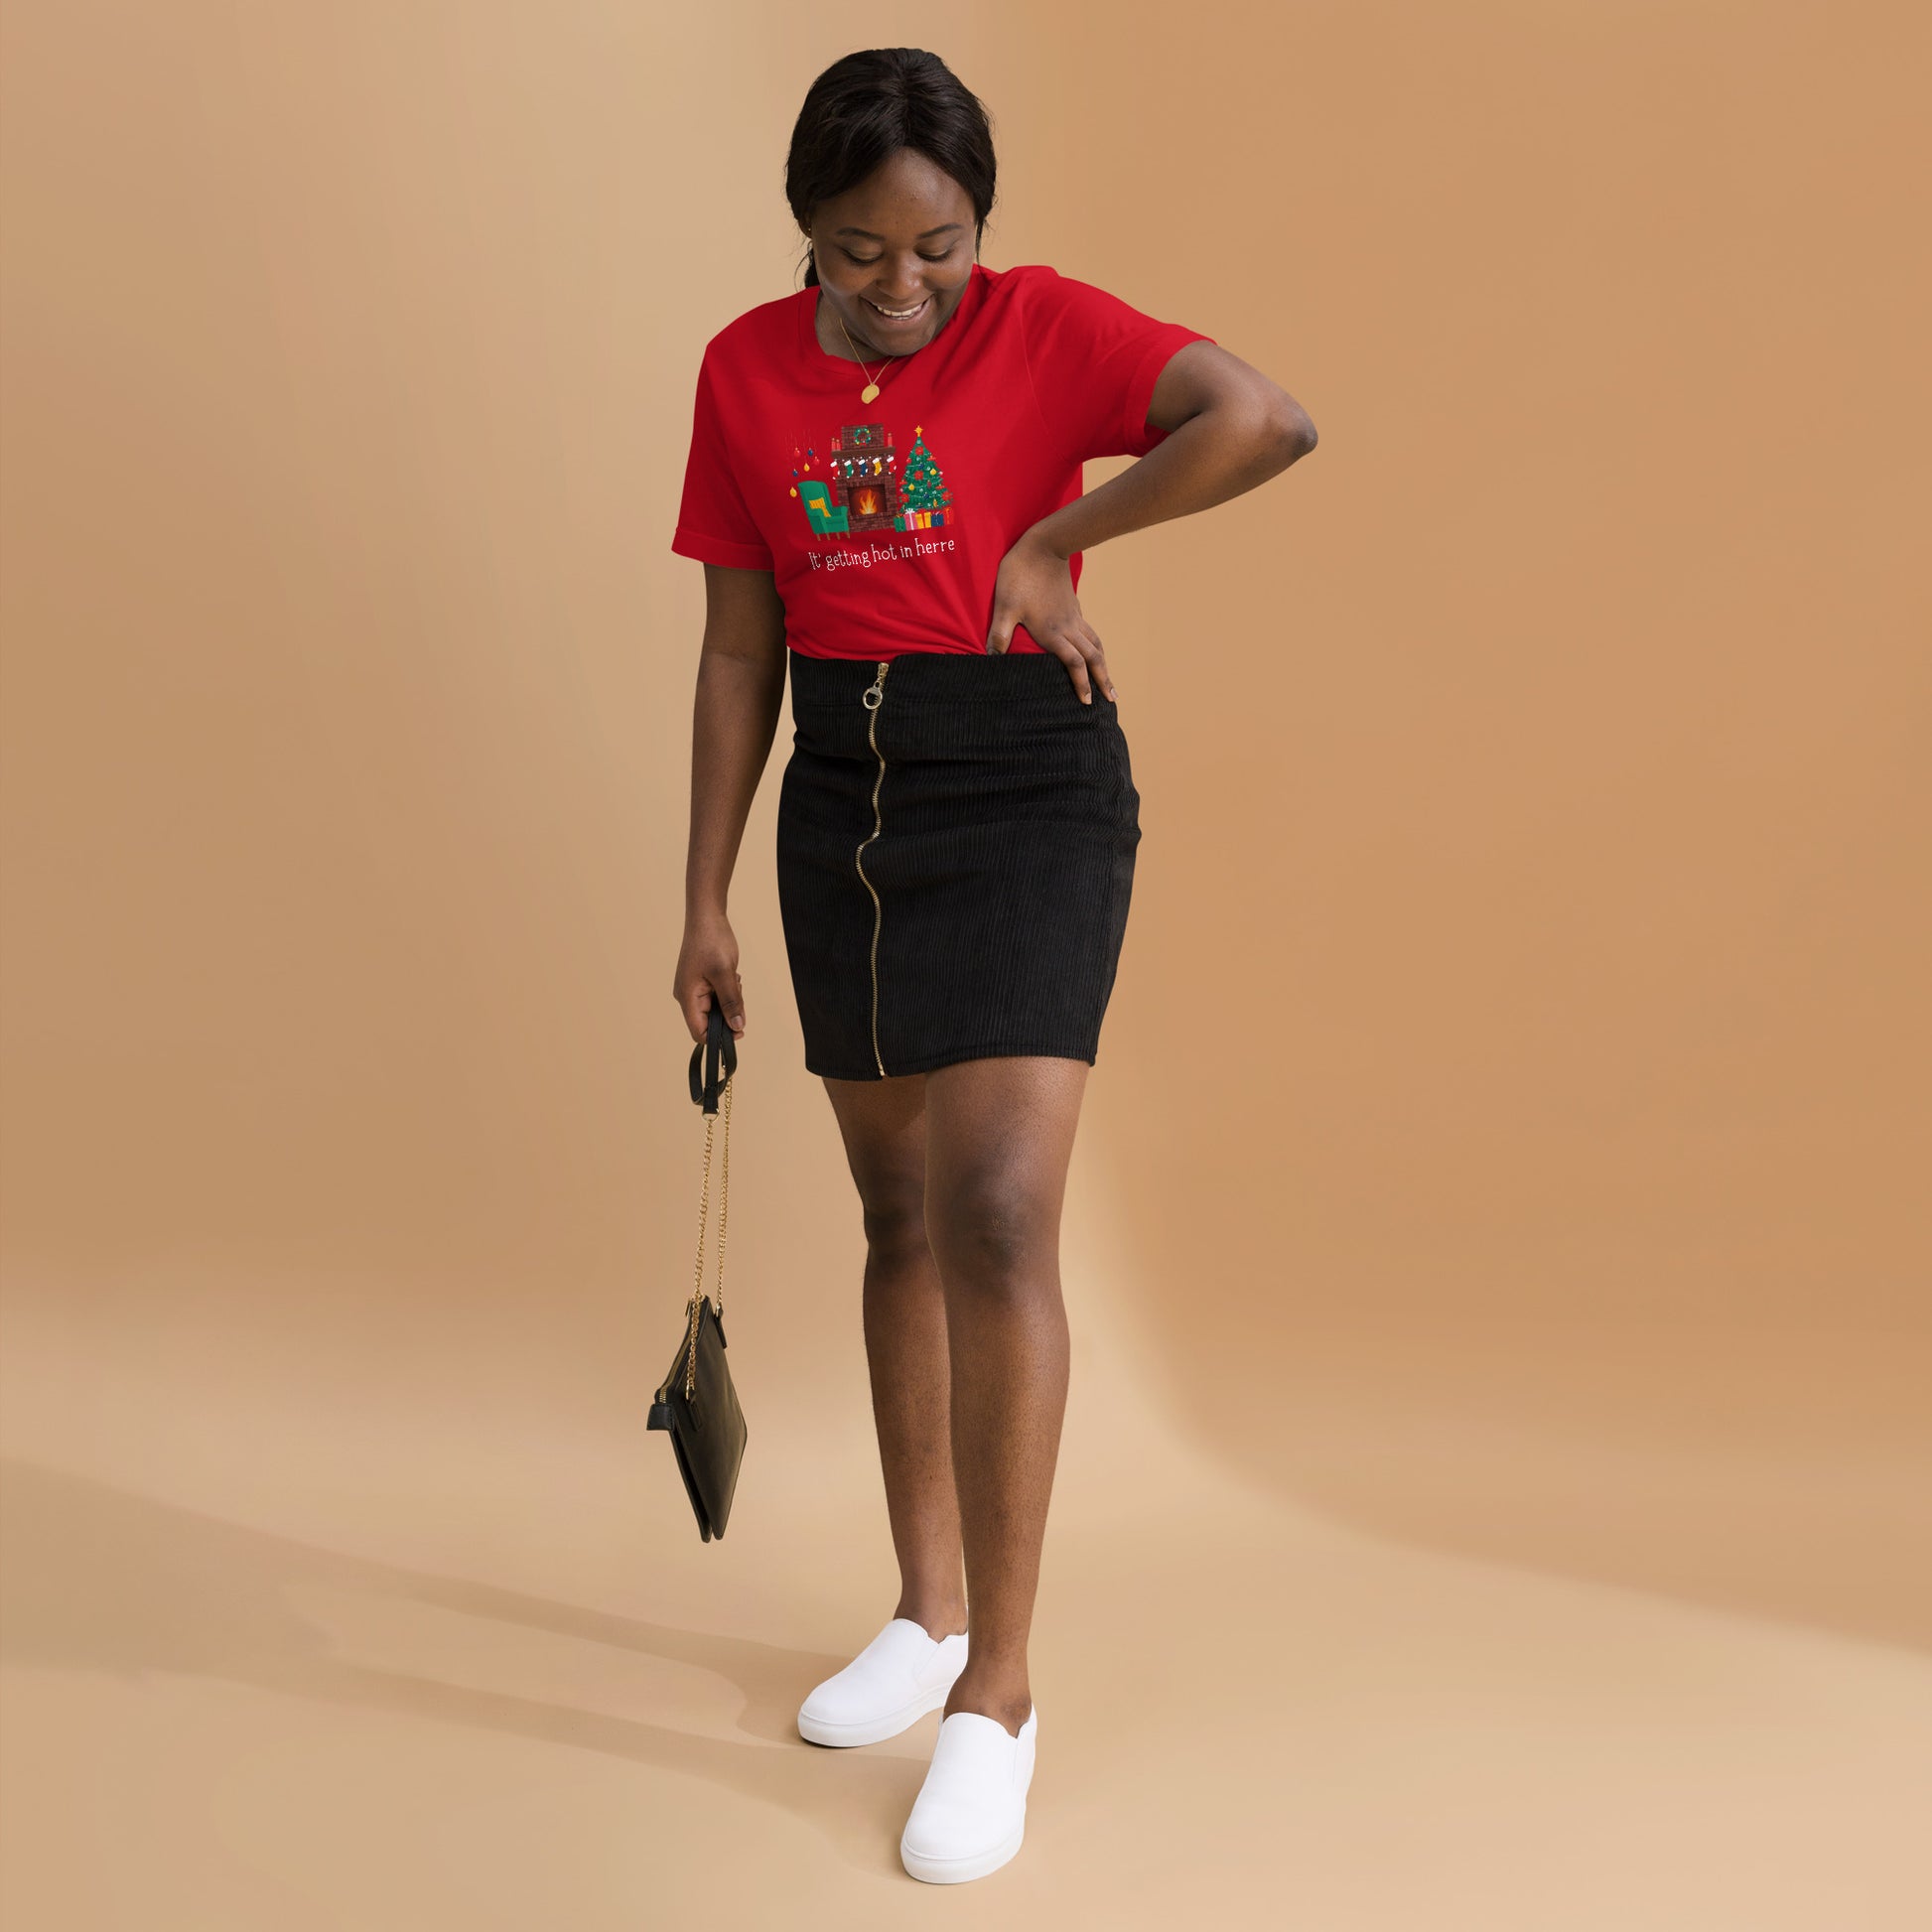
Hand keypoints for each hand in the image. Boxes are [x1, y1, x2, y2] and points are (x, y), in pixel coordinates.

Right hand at [674, 910, 746, 1041]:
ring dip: (730, 999)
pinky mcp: (701, 981)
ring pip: (716, 1008)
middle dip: (728, 1012)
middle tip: (736, 990)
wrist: (706, 916)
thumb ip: (732, 1002)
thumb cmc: (711, 941)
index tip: (740, 1029)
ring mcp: (693, 988)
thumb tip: (738, 1027)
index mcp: (687, 997)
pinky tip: (731, 973)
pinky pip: (717, 995)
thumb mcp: (725, 974)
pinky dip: (728, 989)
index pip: (699, 1032)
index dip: (719, 1036)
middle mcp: (687, 996)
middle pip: (710, 1021)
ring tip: (733, 977)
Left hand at [984, 530, 1117, 704]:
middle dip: (1103, 680)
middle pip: (1093, 658)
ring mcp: (1074, 616)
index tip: (1087, 703)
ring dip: (1104, 665)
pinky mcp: (1073, 606)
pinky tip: (1094, 651)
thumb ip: (998, 634)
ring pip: (1095, 645)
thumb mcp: (1004, 606)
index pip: (1074, 664)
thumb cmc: (1020, 575)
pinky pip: (1089, 632)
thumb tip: (989, 658)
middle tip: (1111, 700)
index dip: (1081, 684)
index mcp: (1053, 632)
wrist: (1044, 545)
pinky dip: (1095, 647)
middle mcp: (1068, 628)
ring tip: (1110, 681)